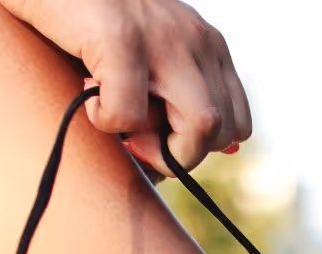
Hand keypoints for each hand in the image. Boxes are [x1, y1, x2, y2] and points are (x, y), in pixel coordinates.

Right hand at [0, 0, 251, 175]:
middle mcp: (197, 39)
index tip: (157, 137)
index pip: (238, 123)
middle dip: (180, 154)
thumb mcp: (144, 54)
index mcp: (208, 45)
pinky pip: (131, 113)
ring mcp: (164, 36)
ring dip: (158, 148)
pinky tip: (86, 93)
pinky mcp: (120, 36)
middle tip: (134, 138)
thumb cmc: (84, 19)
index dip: (200, 147)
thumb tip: (176, 164)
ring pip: (203, 125)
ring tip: (117, 120)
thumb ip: (170, 96)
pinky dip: (107, 122)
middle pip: (224, 130)